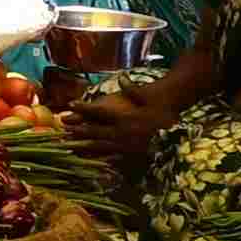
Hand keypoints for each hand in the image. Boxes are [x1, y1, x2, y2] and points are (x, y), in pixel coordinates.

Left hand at [56, 73, 179, 165]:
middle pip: (96, 132)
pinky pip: (113, 160)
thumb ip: (133, 89)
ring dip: (84, 147)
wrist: (178, 131)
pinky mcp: (132, 157)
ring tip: (68, 147)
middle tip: (62, 130)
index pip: (100, 112)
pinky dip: (100, 160)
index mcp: (125, 117)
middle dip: (78, 131)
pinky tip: (88, 162)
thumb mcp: (149, 98)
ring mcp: (127, 146)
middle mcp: (123, 132)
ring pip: (101, 147)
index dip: (84, 108)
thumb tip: (123, 78)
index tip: (69, 104)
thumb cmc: (162, 110)